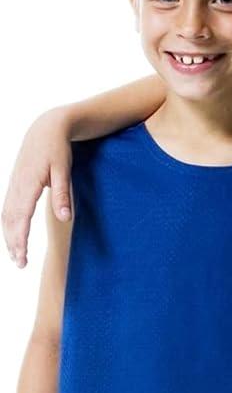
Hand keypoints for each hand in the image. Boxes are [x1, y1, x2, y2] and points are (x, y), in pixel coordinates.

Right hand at [3, 109, 72, 267]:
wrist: (46, 128)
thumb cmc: (57, 148)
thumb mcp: (63, 170)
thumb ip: (62, 194)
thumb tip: (65, 218)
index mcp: (28, 183)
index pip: (21, 218)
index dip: (21, 239)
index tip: (23, 257)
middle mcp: (16, 185)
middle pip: (10, 220)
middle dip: (13, 243)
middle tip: (20, 264)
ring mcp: (13, 184)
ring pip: (6, 215)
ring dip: (9, 236)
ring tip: (16, 256)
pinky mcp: (15, 184)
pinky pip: (7, 208)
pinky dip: (8, 225)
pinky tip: (12, 237)